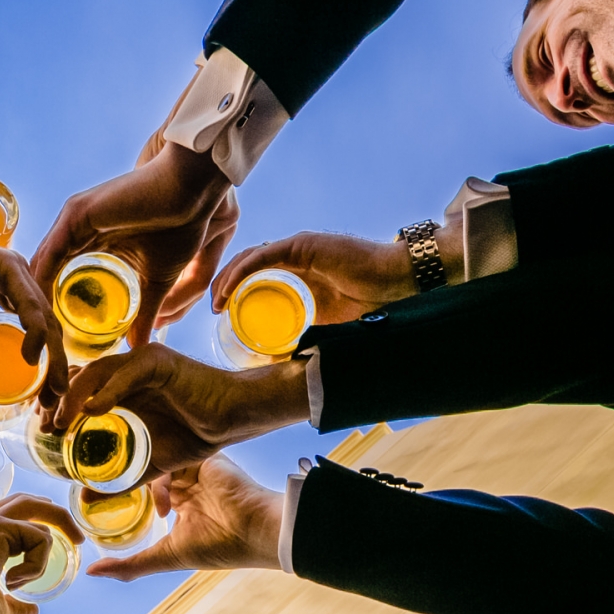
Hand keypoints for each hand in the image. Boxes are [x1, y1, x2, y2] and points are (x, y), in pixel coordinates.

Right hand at [0, 209, 63, 426]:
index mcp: (7, 292)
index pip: (38, 332)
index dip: (47, 367)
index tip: (45, 401)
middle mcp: (16, 279)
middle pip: (48, 328)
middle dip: (56, 368)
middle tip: (54, 404)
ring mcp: (13, 270)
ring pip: (45, 319)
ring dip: (53, 357)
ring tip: (51, 391)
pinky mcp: (4, 265)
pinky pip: (29, 304)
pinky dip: (35, 332)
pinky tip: (32, 359)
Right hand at [0, 495, 82, 613]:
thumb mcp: (1, 612)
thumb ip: (17, 607)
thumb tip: (32, 610)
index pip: (16, 516)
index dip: (41, 524)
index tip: (63, 544)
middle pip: (29, 502)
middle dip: (58, 515)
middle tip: (79, 539)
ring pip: (37, 511)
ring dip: (49, 544)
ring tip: (30, 576)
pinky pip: (40, 537)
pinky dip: (36, 563)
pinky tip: (12, 582)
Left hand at [31, 141, 232, 346]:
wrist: (192, 190)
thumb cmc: (182, 225)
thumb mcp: (158, 280)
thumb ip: (146, 312)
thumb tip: (140, 345)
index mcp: (92, 239)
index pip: (59, 275)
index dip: (52, 307)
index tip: (49, 339)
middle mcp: (77, 229)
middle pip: (45, 272)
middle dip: (37, 307)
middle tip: (34, 342)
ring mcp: (73, 220)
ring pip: (42, 265)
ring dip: (34, 298)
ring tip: (32, 333)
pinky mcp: (76, 215)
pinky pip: (49, 254)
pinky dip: (41, 281)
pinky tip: (37, 309)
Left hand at [52, 344, 308, 479]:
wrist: (233, 421)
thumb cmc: (195, 436)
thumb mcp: (147, 462)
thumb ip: (119, 476)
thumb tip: (86, 495)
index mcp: (119, 388)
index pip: (76, 389)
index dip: (56, 407)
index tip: (42, 432)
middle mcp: (125, 371)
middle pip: (77, 376)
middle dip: (55, 400)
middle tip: (42, 427)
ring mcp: (140, 362)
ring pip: (95, 372)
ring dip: (73, 397)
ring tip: (60, 423)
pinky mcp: (158, 361)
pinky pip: (126, 373)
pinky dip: (106, 391)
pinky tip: (92, 411)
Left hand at [87, 456, 283, 580]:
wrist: (255, 531)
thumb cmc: (218, 548)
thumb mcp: (166, 557)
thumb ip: (130, 565)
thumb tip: (92, 572)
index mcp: (183, 505)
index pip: (147, 494)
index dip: (125, 496)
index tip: (99, 500)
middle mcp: (188, 484)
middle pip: (147, 474)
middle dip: (124, 481)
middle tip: (100, 489)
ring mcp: (195, 469)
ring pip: (155, 463)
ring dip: (140, 478)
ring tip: (133, 499)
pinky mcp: (202, 456)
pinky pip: (170, 456)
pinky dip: (158, 474)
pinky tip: (161, 499)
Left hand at [211, 227, 458, 324]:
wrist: (400, 285)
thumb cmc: (373, 307)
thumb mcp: (327, 327)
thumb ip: (306, 336)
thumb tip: (285, 367)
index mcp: (300, 272)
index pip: (257, 276)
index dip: (236, 292)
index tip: (222, 315)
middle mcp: (295, 255)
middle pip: (247, 266)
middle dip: (225, 285)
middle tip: (213, 309)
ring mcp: (297, 248)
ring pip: (248, 260)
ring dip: (226, 279)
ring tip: (215, 302)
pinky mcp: (301, 246)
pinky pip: (261, 258)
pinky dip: (240, 273)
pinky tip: (226, 291)